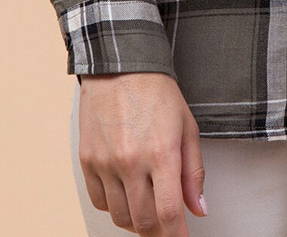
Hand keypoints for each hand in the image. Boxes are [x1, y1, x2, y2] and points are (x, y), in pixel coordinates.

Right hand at [77, 72, 206, 234]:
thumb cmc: (156, 91)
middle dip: (159, 231)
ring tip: (148, 209)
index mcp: (161, 152)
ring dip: (136, 222)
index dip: (177, 235)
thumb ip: (193, 172)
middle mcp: (131, 161)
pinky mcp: (88, 160)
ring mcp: (106, 163)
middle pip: (143, 222)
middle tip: (168, 225)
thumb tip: (198, 209)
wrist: (120, 65)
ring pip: (120, 217)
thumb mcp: (187, 127)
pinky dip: (114, 207)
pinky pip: (100, 202)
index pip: (168, 213)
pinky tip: (127, 195)